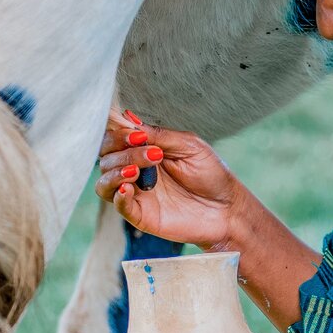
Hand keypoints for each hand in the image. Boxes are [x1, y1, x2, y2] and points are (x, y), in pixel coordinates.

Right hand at [94, 111, 248, 249]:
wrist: (227, 208)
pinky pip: (118, 204)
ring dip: (116, 171)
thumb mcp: (189, 146)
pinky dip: (117, 195)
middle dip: (123, 151)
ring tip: (138, 172)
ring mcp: (136, 193)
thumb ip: (158, 134)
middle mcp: (135, 170)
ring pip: (104, 181)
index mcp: (144, 150)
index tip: (136, 134)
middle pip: (106, 157)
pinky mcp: (141, 215)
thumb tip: (128, 117)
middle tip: (152, 154)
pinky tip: (128, 187)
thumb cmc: (211, 174)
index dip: (117, 133)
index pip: (114, 138)